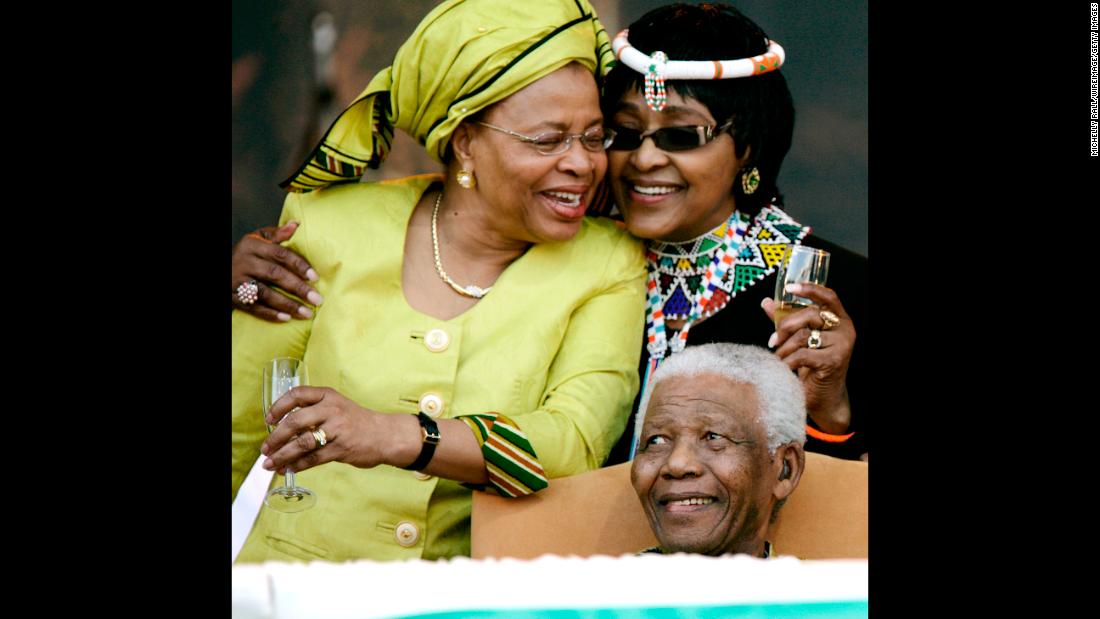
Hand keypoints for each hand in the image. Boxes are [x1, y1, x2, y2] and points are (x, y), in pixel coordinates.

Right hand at [232, 221, 323, 321]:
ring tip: (306, 313)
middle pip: (274, 275)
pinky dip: (270, 314)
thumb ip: (276, 234)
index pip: (279, 254)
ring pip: (265, 293)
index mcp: (252, 246)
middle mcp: (244, 262)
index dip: (298, 265)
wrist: (221, 269)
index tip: (315, 277)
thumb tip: (296, 224)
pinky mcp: (233, 297)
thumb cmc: (245, 254)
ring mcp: (237, 281)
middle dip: (298, 288)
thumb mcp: (256, 239)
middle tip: (317, 299)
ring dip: (287, 304)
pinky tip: (286, 318)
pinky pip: (253, 307)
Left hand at [260, 386, 417, 473]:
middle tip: (265, 448)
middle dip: (275, 438)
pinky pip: (313, 458)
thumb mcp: (337, 406)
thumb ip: (314, 411)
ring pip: (302, 443)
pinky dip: (298, 465)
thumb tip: (282, 428)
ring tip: (270, 464)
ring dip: (282, 455)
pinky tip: (289, 469)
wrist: (386, 435)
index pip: (297, 394)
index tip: (268, 419)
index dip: (279, 406)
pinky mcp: (342, 448)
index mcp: (328, 396)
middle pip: (295, 422)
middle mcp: (332, 410)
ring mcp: (337, 430)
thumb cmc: (357, 422)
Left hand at [761, 282, 856, 433]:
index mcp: (839, 320)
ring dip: (784, 347)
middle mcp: (845, 329)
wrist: (823, 397)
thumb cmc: (812, 366)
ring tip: (778, 357)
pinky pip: (802, 354)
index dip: (810, 289)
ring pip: (803, 335)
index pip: (828, 296)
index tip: (790, 288)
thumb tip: (767, 302)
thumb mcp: (799, 339)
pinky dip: (787, 361)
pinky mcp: (833, 361)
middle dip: (785, 327)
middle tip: (772, 340)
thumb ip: (785, 320)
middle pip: (809, 315)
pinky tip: (783, 367)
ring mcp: (842, 345)